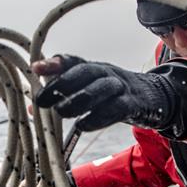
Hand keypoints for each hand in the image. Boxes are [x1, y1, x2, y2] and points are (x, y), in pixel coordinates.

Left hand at [34, 54, 175, 131]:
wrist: (155, 97)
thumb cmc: (112, 95)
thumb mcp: (88, 90)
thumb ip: (60, 97)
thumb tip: (30, 109)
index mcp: (92, 68)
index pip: (71, 61)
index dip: (54, 63)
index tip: (35, 68)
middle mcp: (105, 73)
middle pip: (84, 72)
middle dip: (61, 84)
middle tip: (41, 100)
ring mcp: (120, 87)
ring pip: (99, 89)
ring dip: (78, 101)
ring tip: (61, 112)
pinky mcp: (132, 105)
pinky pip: (115, 109)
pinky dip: (97, 117)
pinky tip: (83, 125)